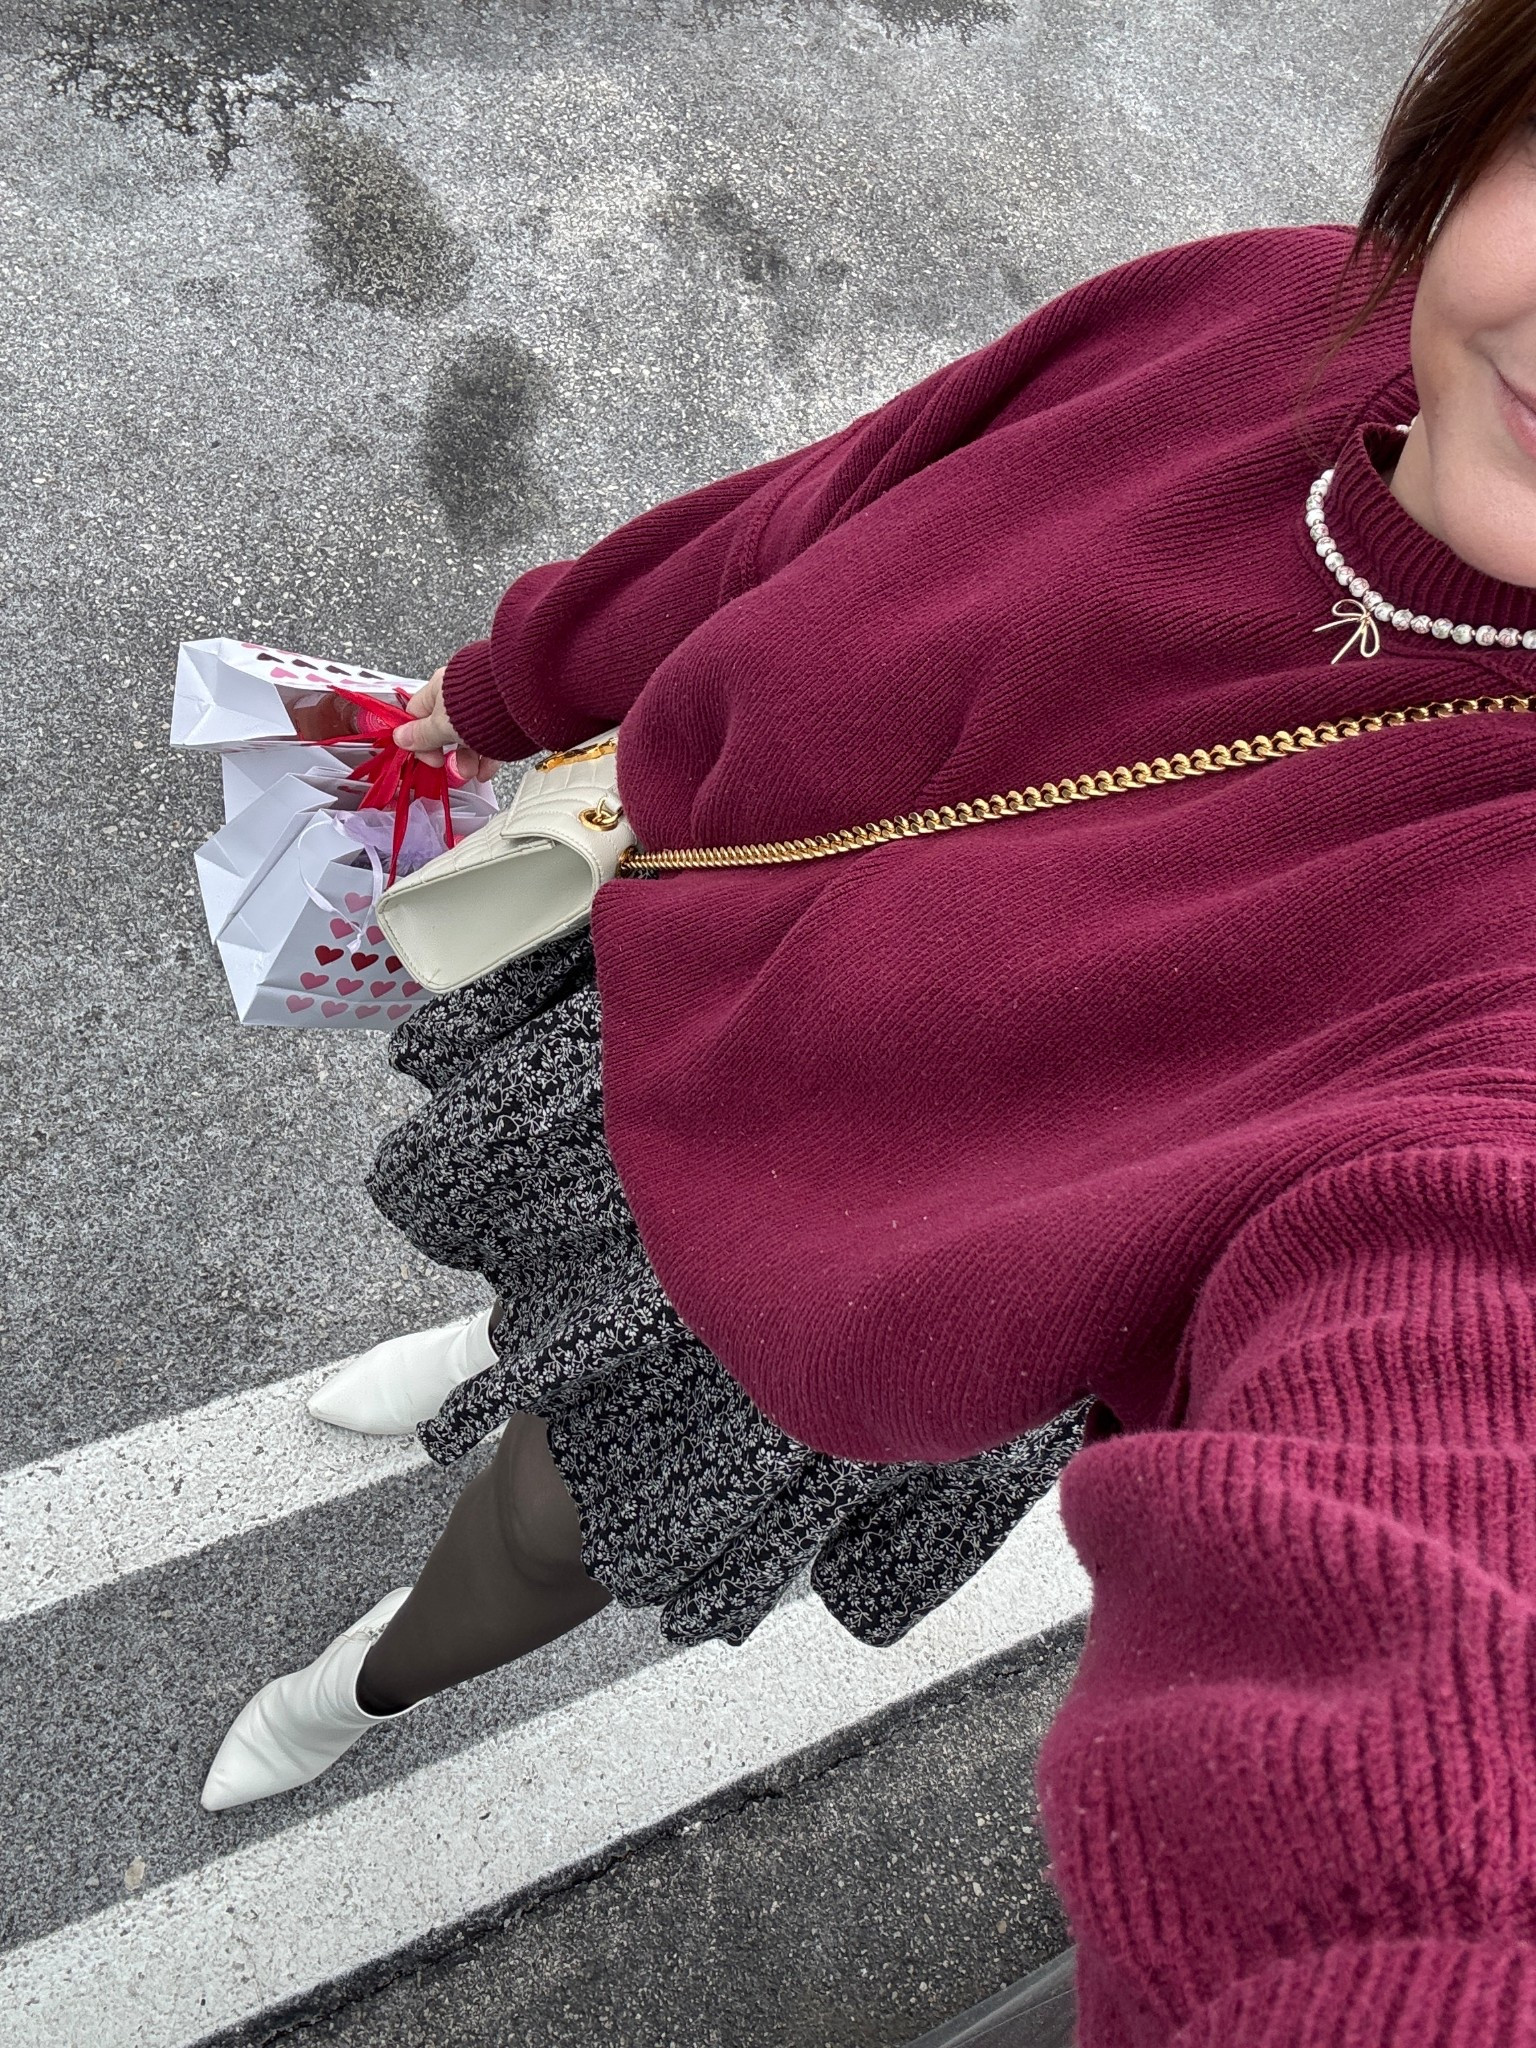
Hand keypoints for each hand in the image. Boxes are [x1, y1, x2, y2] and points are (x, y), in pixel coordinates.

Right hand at [392, 666, 503, 781]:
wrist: (524, 696)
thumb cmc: (480, 704)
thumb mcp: (443, 725)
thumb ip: (422, 734)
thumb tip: (400, 738)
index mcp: (439, 688)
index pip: (417, 714)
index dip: (418, 739)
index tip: (426, 757)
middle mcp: (460, 693)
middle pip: (445, 728)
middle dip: (447, 753)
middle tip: (450, 767)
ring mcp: (483, 703)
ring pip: (470, 736)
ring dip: (468, 760)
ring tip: (472, 773)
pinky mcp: (504, 714)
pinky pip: (492, 739)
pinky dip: (488, 757)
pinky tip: (487, 770)